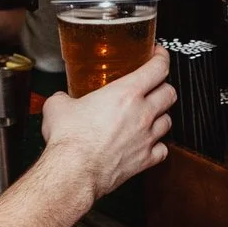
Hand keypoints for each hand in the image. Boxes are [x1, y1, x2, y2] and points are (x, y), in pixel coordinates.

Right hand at [37, 47, 174, 198]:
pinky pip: (162, 150)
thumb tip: (61, 99)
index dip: (161, 57)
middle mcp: (142, 114)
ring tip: (152, 114)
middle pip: (169, 93)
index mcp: (125, 94)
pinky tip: (149, 144)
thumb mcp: (58, 107)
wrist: (74, 172)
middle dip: (163, 86)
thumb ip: (64, 98)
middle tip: (155, 85)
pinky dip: (159, 145)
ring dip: (162, 115)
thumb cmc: (69, 140)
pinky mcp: (144, 160)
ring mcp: (146, 138)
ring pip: (169, 121)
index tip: (158, 54)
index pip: (157, 68)